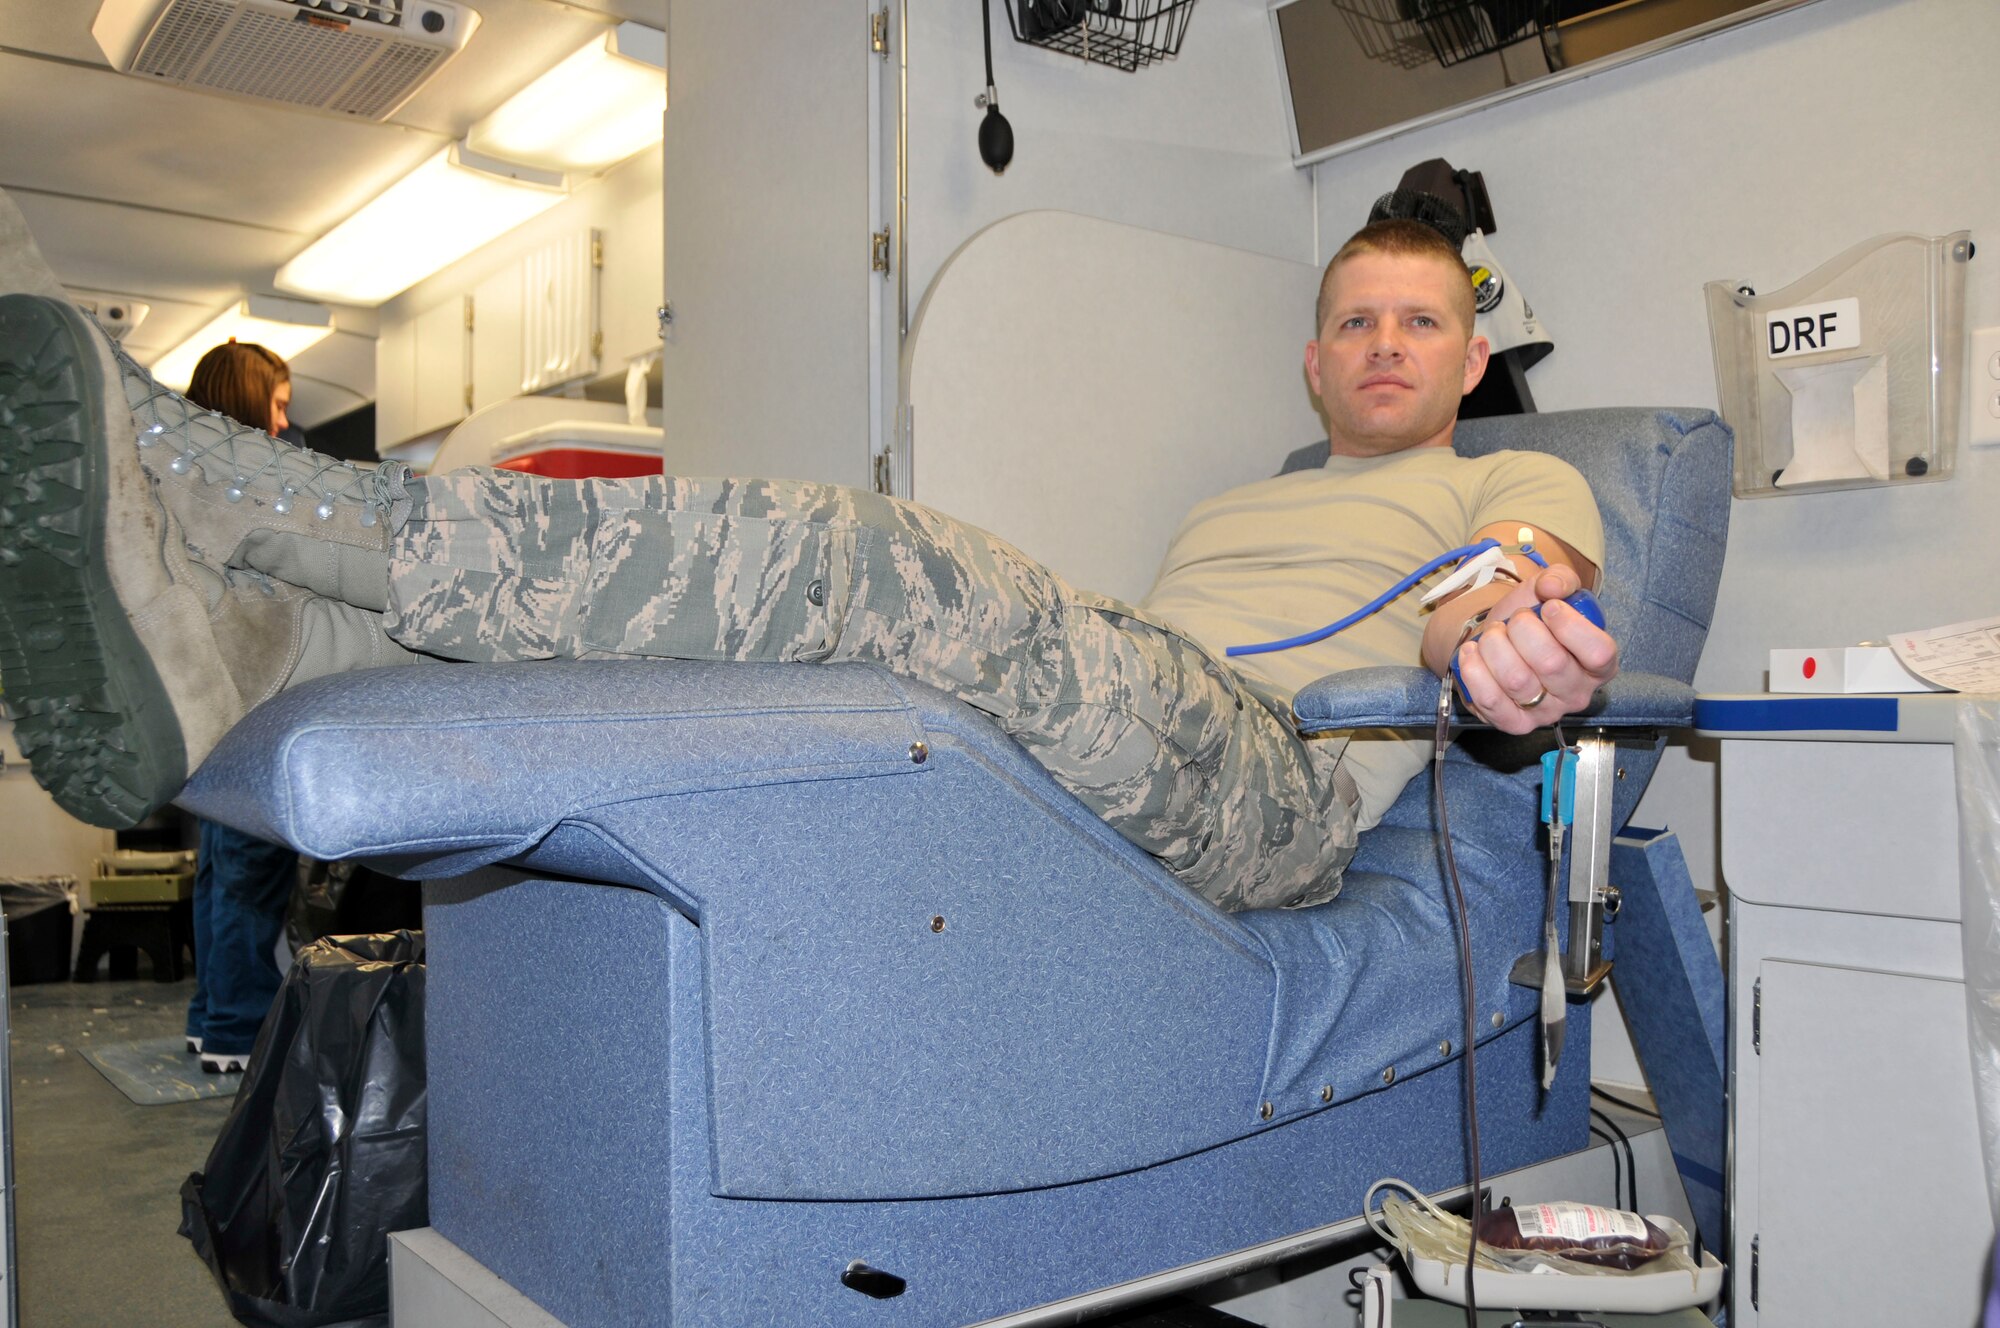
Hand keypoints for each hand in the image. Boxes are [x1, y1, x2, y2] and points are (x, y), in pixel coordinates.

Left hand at [1454, 565, 1617, 734]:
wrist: (1498, 642)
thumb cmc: (1533, 620)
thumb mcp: (1551, 590)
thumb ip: (1559, 579)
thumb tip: (1551, 587)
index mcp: (1600, 664)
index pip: (1599, 653)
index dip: (1570, 626)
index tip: (1548, 607)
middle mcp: (1577, 694)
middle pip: (1551, 664)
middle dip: (1523, 629)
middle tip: (1515, 619)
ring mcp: (1545, 713)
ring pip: (1516, 680)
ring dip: (1495, 645)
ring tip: (1493, 634)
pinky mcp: (1513, 724)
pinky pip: (1490, 701)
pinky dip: (1475, 670)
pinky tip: (1472, 652)